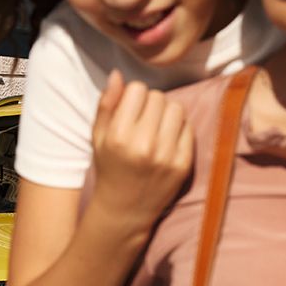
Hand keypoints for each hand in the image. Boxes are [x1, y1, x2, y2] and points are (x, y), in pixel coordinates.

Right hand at [86, 70, 193, 232]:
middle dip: (150, 104)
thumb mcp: (98, 138)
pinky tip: (166, 141)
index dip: (133, 96)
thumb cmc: (109, 169)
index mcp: (119, 135)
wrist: (125, 210)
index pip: (137, 89)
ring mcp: (166, 155)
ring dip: (167, 113)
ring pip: (176, 109)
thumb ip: (106, 105)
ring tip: (156, 128)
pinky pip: (187, 128)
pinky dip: (178, 129)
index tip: (130, 110)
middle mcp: (143, 144)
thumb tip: (118, 75)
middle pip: (158, 97)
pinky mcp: (183, 164)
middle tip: (143, 120)